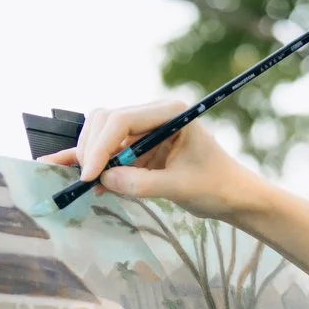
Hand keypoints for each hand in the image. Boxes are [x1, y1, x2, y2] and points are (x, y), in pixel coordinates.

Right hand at [38, 99, 272, 223]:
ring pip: (103, 135)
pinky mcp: (140, 148)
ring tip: (82, 183)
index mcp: (171, 113)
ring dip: (90, 157)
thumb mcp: (181, 188)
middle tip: (86, 179)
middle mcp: (155, 115)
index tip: (90, 174)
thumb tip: (105, 179)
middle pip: (106, 121)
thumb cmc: (217, 187)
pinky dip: (96, 163)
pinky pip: (110, 151)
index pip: (122, 120)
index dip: (101, 146)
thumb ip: (143, 183)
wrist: (234, 196)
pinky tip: (74, 174)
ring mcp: (146, 131)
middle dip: (92, 148)